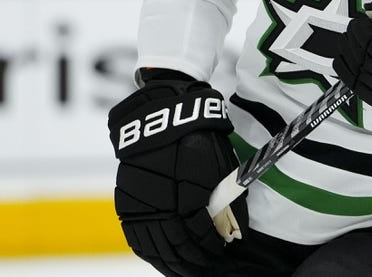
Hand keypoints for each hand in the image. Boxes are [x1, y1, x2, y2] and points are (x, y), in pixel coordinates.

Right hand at [108, 73, 247, 275]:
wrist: (161, 117)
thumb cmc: (199, 139)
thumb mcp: (221, 167)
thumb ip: (228, 202)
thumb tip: (237, 234)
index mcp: (188, 195)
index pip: (200, 239)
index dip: (212, 252)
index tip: (222, 256)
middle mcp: (162, 205)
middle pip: (177, 249)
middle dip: (194, 264)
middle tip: (207, 269)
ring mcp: (141, 207)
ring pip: (155, 249)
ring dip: (172, 265)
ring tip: (187, 271)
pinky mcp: (126, 205)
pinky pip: (137, 240)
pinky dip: (151, 255)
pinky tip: (163, 260)